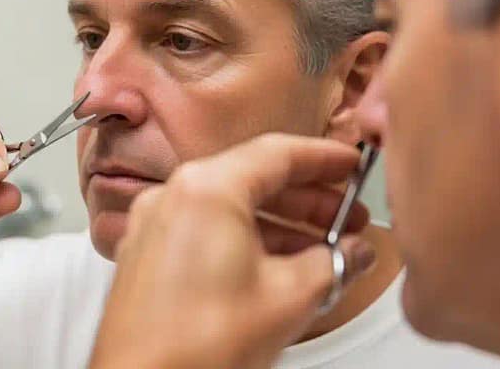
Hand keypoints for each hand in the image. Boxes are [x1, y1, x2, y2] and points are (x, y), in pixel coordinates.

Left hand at [90, 134, 376, 368]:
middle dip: (306, 199)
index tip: (348, 163)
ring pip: (227, 207)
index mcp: (206, 189)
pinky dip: (243, 240)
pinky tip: (276, 268)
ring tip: (322, 248)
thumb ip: (334, 263)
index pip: (277, 152)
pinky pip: (203, 231)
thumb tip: (354, 253)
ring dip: (278, 224)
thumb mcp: (289, 298)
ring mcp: (152, 226)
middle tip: (346, 215)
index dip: (323, 158)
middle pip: (252, 177)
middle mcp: (171, 197)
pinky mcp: (145, 257)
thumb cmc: (194, 347)